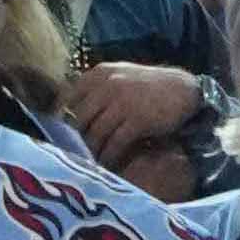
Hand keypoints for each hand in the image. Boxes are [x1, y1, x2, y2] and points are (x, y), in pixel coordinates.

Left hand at [64, 60, 211, 171]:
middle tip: (71, 156)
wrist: (182, 90)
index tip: (57, 137)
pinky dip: (109, 157)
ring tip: (88, 165)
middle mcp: (107, 85)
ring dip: (91, 152)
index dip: (60, 120)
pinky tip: (107, 166)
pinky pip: (115, 144)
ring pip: (95, 134)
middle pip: (79, 119)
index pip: (68, 98)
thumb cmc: (147, 87)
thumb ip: (96, 90)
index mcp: (99, 74)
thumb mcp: (119, 77)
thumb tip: (69, 112)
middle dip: (75, 141)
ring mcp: (122, 102)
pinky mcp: (136, 120)